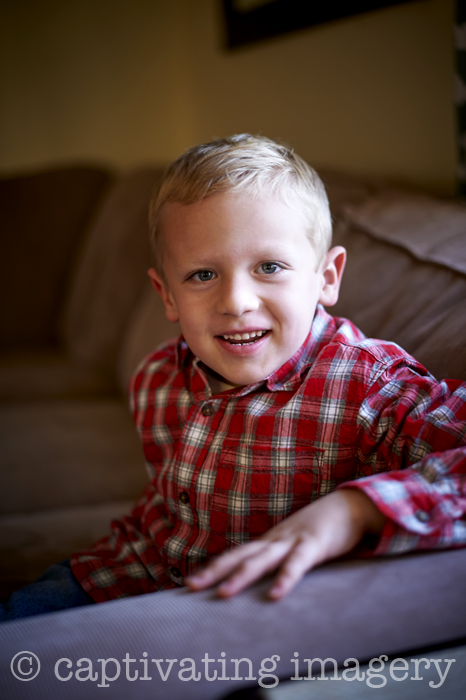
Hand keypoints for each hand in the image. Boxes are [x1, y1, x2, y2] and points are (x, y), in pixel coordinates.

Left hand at [186, 489, 385, 599]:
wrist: (350, 504)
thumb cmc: (322, 528)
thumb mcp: (296, 544)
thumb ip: (281, 559)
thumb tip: (263, 577)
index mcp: (271, 541)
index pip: (236, 555)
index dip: (214, 567)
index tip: (190, 582)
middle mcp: (276, 540)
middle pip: (240, 556)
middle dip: (214, 571)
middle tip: (191, 587)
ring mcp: (293, 540)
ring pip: (262, 560)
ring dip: (241, 576)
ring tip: (223, 594)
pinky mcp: (314, 544)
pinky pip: (297, 564)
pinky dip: (286, 579)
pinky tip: (276, 596)